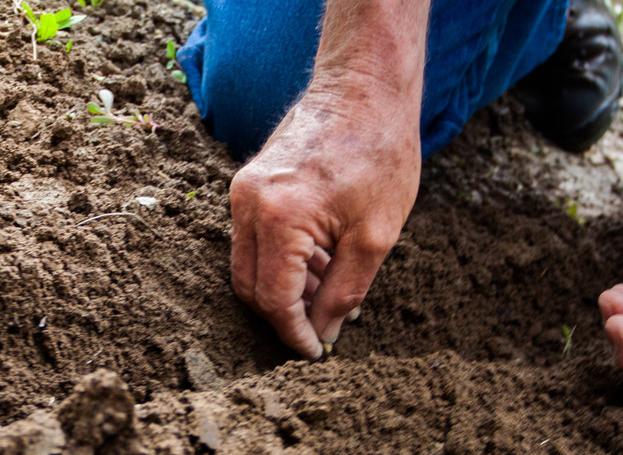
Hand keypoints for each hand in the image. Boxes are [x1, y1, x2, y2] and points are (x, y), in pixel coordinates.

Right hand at [229, 91, 419, 358]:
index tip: (316, 352)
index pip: (273, 299)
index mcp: (279, 218)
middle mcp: (248, 204)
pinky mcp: (248, 182)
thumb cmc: (379, 153)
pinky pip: (253, 238)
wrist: (364, 88)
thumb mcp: (375, 236)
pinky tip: (320, 261)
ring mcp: (243, 190)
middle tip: (322, 329)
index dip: (294, 334)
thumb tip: (324, 333)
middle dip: (284, 315)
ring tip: (331, 289)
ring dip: (284, 287)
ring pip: (248, 264)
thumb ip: (344, 292)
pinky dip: (281, 259)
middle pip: (250, 286)